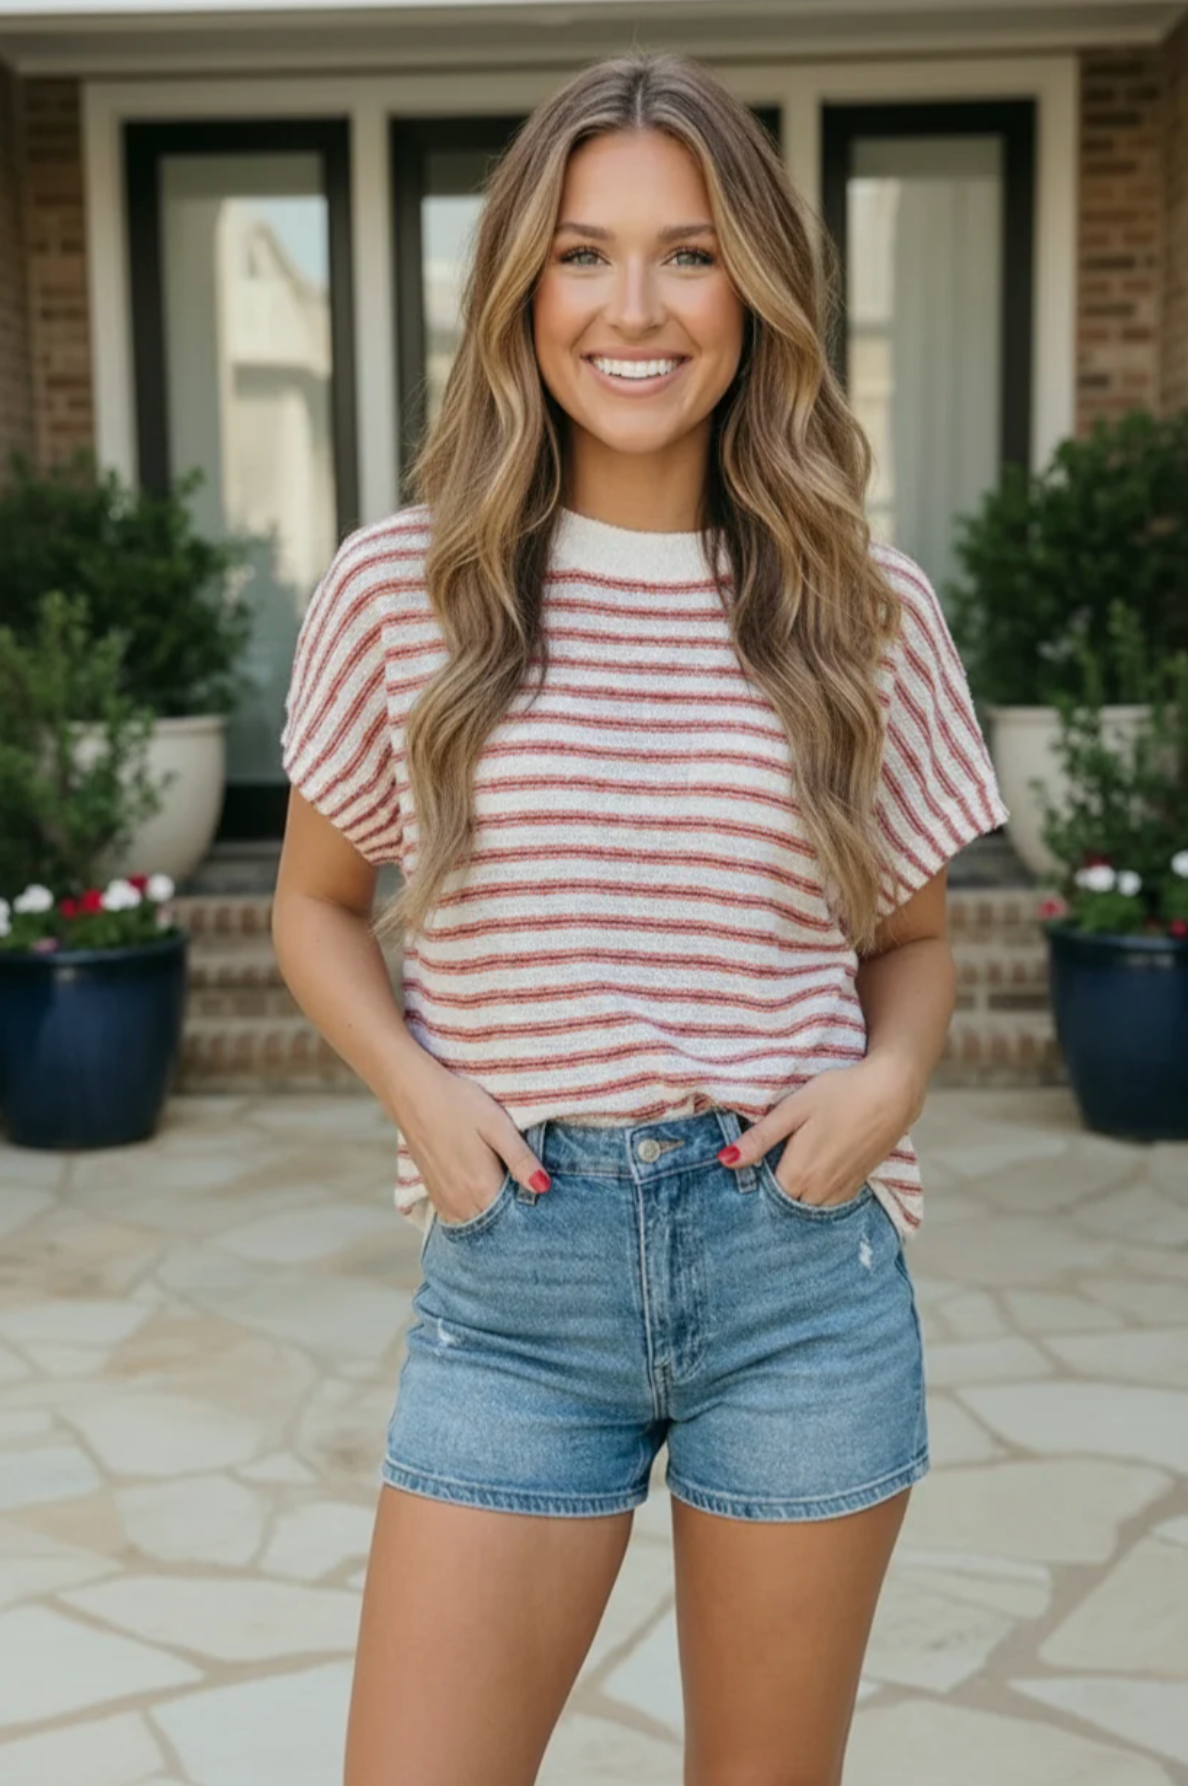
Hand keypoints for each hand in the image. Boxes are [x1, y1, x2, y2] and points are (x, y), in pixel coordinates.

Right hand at [387, 1048, 550, 1222]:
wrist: (413, 1093)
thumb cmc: (458, 1104)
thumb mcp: (498, 1126)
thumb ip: (521, 1159)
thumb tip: (544, 1187)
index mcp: (482, 1187)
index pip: (514, 1218)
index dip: (530, 1211)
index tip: (541, 1198)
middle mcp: (461, 1201)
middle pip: (495, 1225)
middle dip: (511, 1217)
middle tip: (525, 1193)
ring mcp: (444, 1199)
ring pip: (475, 1223)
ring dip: (490, 1216)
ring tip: (503, 1191)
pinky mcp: (432, 1192)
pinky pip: (457, 1217)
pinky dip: (472, 1212)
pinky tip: (480, 1193)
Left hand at [718, 1055, 922, 1207]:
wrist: (892, 1092)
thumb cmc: (840, 1094)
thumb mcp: (793, 1110)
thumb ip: (760, 1139)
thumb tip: (724, 1161)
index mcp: (797, 1176)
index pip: (763, 1194)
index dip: (754, 1178)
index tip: (750, 1160)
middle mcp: (818, 1193)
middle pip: (784, 1201)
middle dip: (774, 1185)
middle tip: (772, 1155)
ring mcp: (840, 1192)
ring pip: (806, 1203)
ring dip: (796, 1189)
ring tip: (794, 1157)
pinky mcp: (857, 1185)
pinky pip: (828, 1200)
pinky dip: (817, 1189)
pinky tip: (817, 1162)